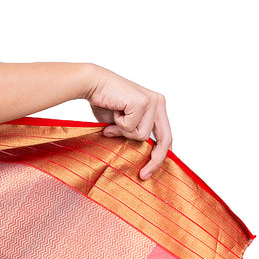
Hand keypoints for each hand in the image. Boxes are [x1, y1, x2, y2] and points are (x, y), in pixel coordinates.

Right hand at [85, 66, 171, 180]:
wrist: (92, 83)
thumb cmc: (105, 102)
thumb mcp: (123, 124)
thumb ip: (134, 134)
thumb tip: (140, 156)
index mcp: (158, 105)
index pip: (166, 135)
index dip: (161, 155)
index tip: (151, 171)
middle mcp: (158, 102)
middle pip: (164, 138)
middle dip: (155, 159)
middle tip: (144, 174)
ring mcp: (151, 101)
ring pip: (142, 135)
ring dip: (123, 132)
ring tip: (114, 119)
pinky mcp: (141, 102)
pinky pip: (130, 127)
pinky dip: (117, 125)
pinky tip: (114, 112)